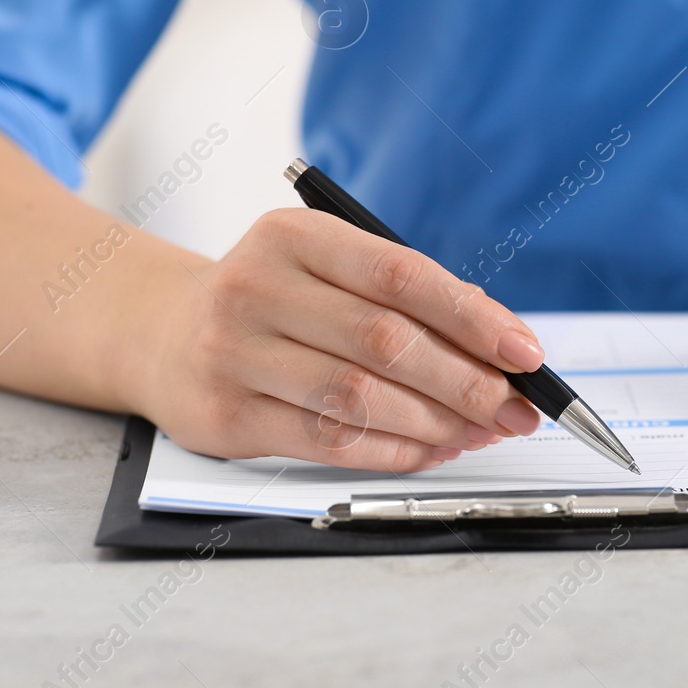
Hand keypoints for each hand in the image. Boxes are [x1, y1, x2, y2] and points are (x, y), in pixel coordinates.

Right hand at [133, 208, 547, 471]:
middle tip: (516, 407)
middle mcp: (257, 286)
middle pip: (386, 341)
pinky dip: (394, 451)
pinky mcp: (225, 415)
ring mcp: (234, 352)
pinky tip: (432, 449)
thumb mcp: (324, 270)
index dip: (473, 317)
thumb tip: (500, 347)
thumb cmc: (271, 300)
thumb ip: (402, 297)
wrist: (162, 332)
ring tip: (480, 431)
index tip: (525, 352)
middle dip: (467, 381)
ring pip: (360, 397)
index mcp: (295, 236)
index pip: (400, 274)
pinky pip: (329, 441)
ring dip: (436, 422)